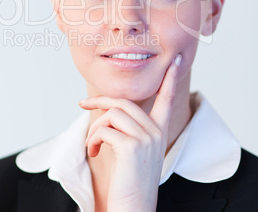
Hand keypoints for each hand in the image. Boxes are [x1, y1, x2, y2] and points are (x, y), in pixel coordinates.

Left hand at [78, 54, 181, 211]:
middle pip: (123, 101)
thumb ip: (129, 127)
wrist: (132, 208)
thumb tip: (109, 109)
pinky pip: (104, 129)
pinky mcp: (132, 146)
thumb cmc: (130, 179)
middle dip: (99, 101)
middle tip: (82, 104)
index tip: (174, 61)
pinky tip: (94, 152)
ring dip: (94, 128)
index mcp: (159, 131)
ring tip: (92, 144)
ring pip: (111, 114)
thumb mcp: (134, 150)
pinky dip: (93, 139)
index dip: (171, 79)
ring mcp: (146, 138)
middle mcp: (156, 132)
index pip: (167, 98)